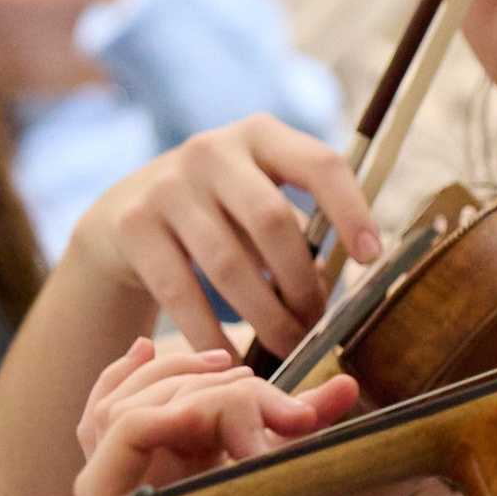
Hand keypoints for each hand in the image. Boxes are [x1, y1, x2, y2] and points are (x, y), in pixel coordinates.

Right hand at [69, 114, 377, 356]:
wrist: (126, 214)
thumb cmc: (220, 213)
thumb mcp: (261, 200)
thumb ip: (301, 232)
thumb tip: (343, 287)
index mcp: (261, 135)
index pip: (319, 164)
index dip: (351, 211)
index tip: (371, 257)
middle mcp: (211, 150)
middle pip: (272, 223)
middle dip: (301, 284)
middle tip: (316, 327)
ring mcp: (166, 185)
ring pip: (229, 266)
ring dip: (266, 316)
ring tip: (286, 346)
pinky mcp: (133, 226)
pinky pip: (182, 293)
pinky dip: (212, 334)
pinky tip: (234, 360)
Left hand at [70, 346, 414, 495]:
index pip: (107, 488)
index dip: (137, 425)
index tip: (207, 402)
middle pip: (134, 442)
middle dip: (186, 395)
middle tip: (254, 390)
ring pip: (190, 433)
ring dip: (235, 396)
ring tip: (295, 406)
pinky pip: (253, 450)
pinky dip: (285, 420)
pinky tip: (328, 397)